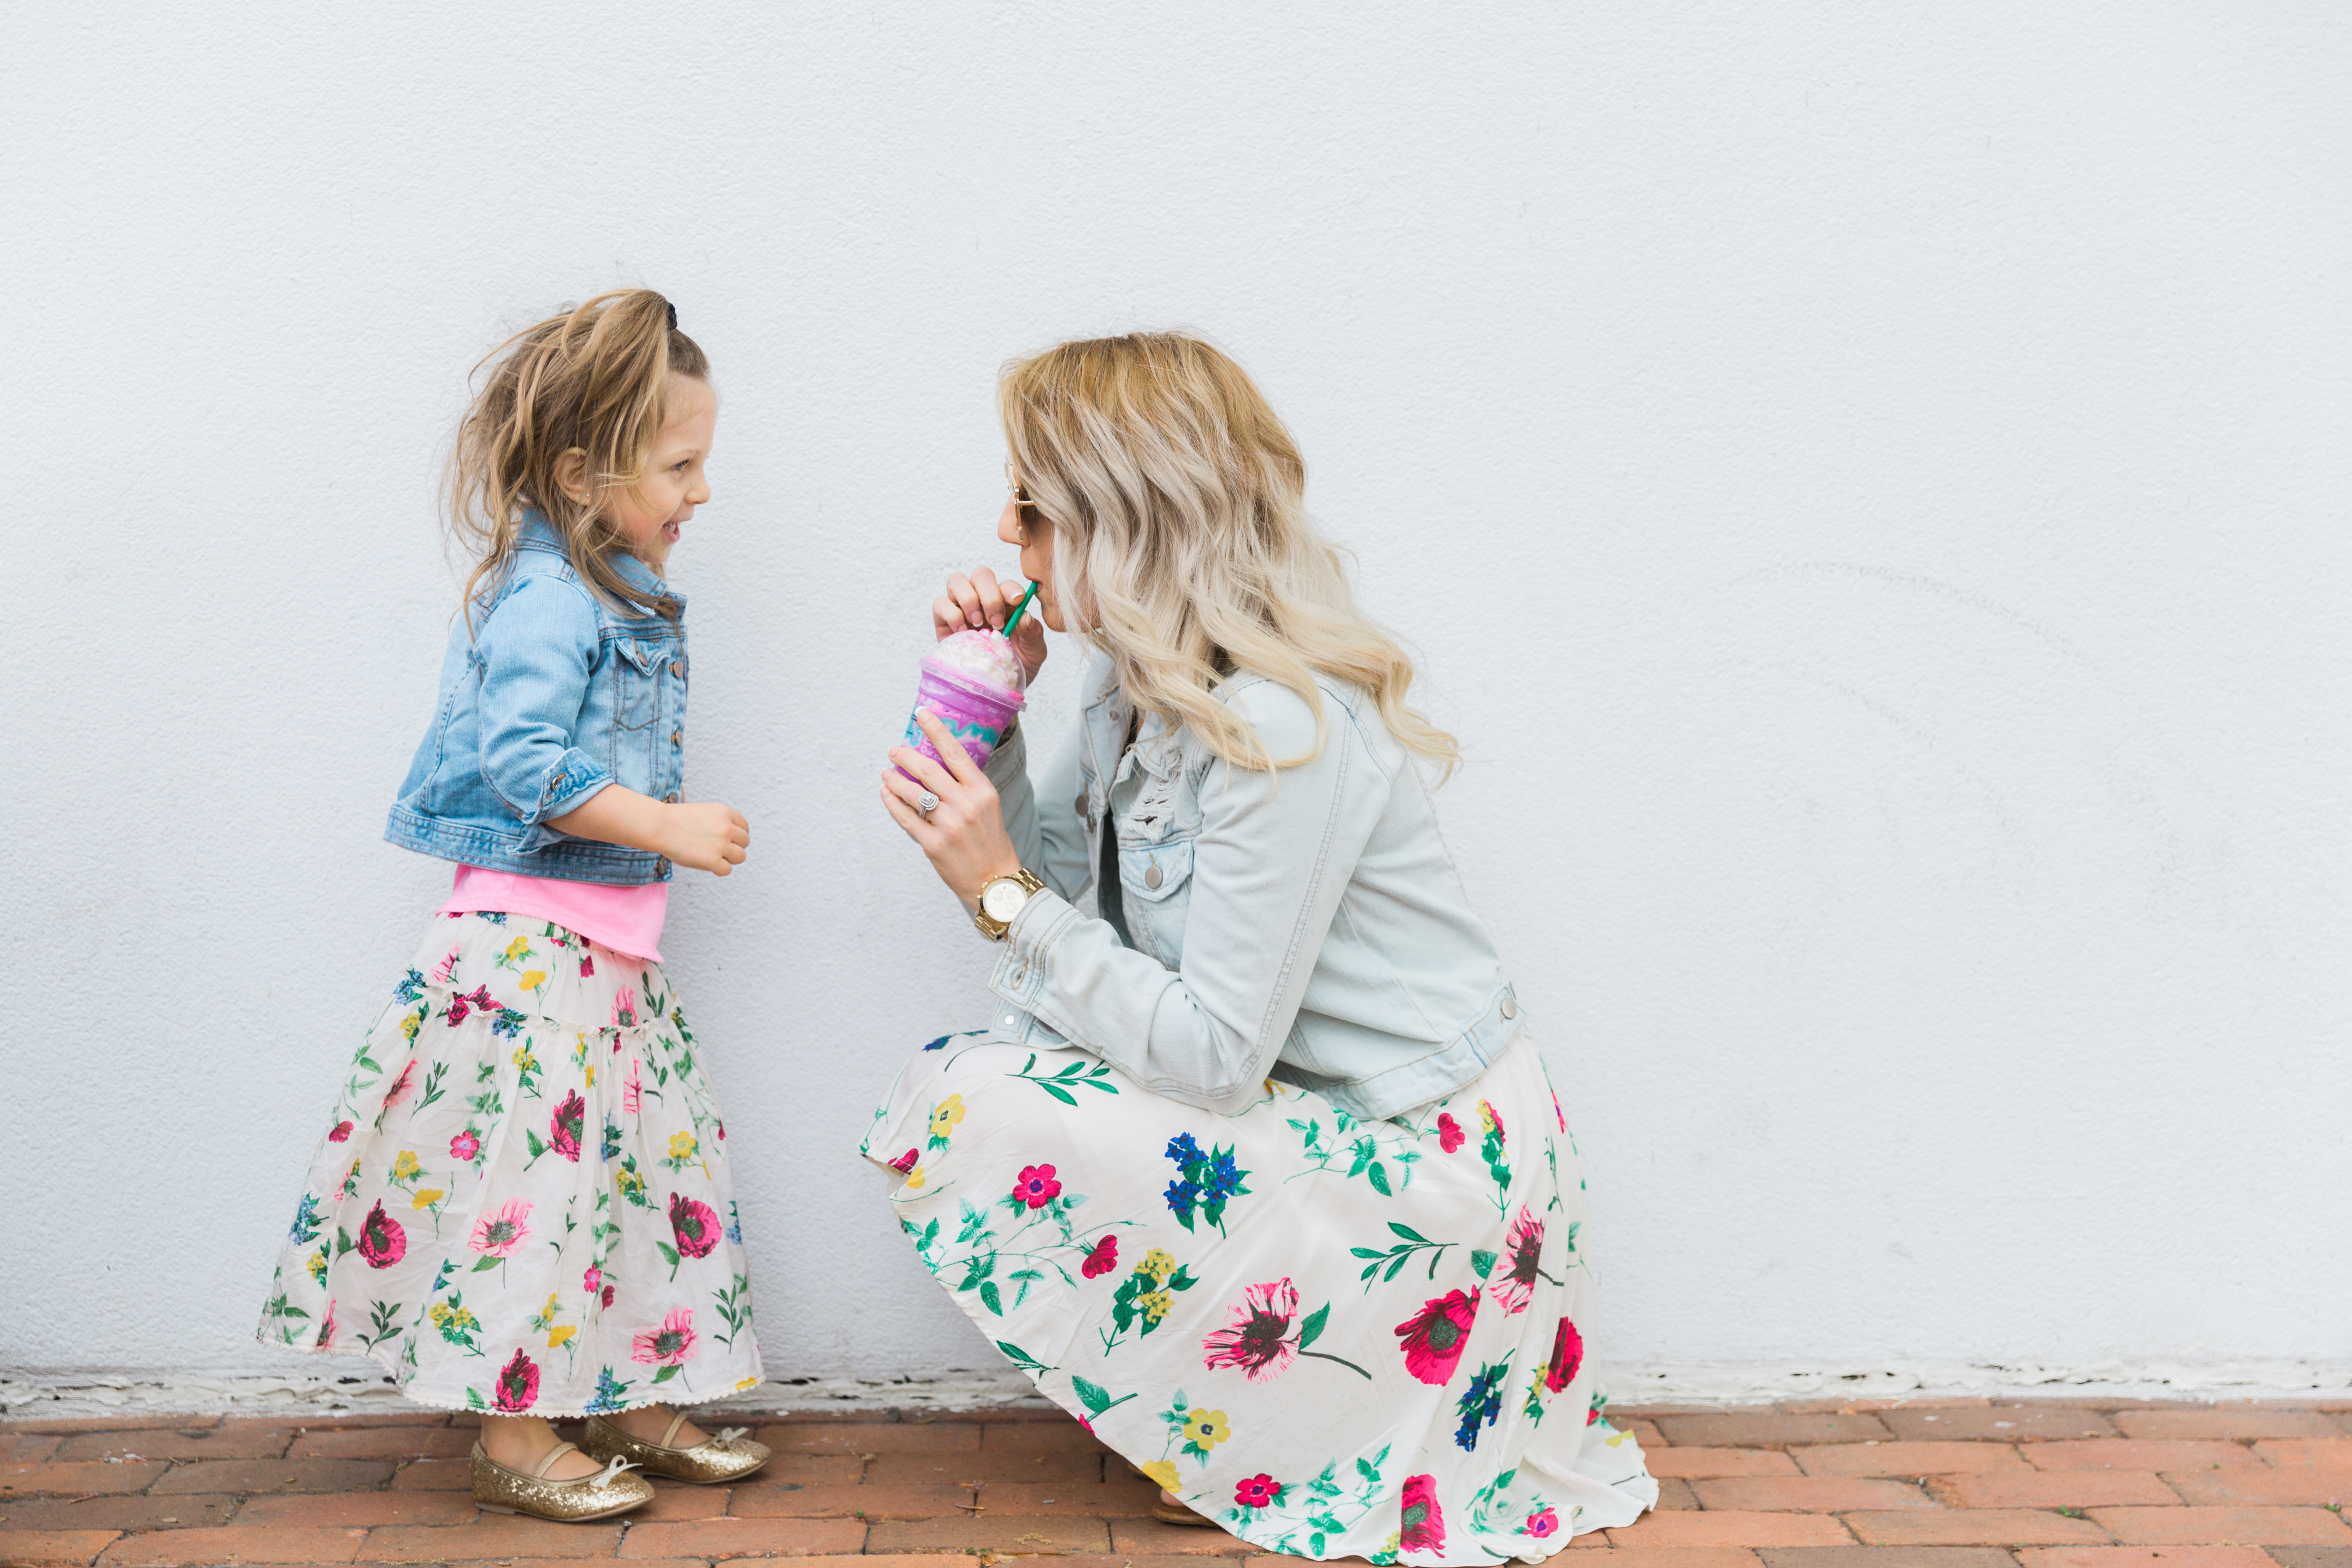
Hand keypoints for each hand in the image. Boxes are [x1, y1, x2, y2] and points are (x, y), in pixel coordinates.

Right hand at [659, 801, 749, 875]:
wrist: (660, 826)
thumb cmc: (677, 820)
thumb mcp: (705, 812)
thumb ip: (720, 822)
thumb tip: (733, 840)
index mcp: (725, 813)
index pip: (744, 827)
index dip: (737, 836)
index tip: (728, 840)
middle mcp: (726, 827)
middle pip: (744, 842)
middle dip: (734, 847)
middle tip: (719, 850)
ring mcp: (721, 844)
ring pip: (740, 857)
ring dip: (729, 859)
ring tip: (714, 857)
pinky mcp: (712, 860)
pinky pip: (726, 870)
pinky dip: (718, 869)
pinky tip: (708, 865)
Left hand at [880, 710, 1021, 911]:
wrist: (995, 882)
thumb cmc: (991, 841)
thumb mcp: (988, 806)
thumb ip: (966, 785)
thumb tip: (937, 762)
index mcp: (982, 791)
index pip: (955, 752)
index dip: (936, 730)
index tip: (921, 714)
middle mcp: (966, 805)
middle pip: (928, 770)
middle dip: (906, 756)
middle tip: (894, 750)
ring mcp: (948, 825)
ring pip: (913, 793)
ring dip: (894, 779)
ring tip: (886, 773)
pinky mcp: (933, 844)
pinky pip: (906, 817)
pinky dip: (892, 802)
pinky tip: (886, 793)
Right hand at [934, 565, 1046, 686]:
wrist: (992, 688)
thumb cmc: (1014, 666)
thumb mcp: (1034, 653)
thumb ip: (1034, 633)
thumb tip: (1025, 616)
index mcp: (1006, 603)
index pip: (1006, 585)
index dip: (1010, 589)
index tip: (1017, 601)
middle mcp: (983, 600)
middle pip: (981, 575)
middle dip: (990, 595)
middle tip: (996, 622)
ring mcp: (961, 607)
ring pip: (957, 581)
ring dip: (969, 600)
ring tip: (978, 624)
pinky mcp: (943, 620)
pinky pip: (940, 603)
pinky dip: (951, 615)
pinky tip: (963, 633)